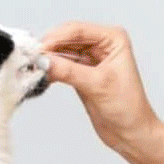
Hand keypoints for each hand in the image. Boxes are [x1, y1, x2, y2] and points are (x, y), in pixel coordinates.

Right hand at [39, 21, 160, 153]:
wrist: (131, 133)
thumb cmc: (128, 108)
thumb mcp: (98, 85)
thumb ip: (70, 71)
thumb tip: (45, 61)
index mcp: (113, 39)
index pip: (78, 30)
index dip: (56, 38)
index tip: (40, 50)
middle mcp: (102, 45)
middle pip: (67, 38)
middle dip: (49, 48)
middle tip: (32, 60)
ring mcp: (91, 59)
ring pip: (61, 51)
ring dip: (48, 59)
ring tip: (35, 69)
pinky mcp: (81, 73)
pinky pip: (61, 65)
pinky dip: (51, 70)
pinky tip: (42, 76)